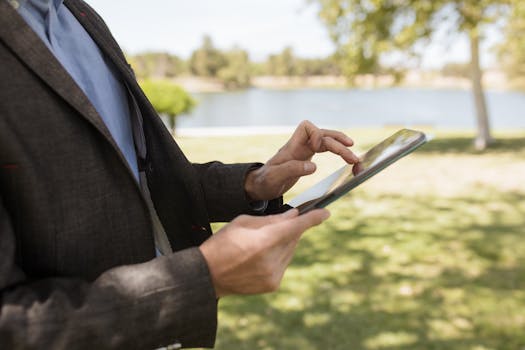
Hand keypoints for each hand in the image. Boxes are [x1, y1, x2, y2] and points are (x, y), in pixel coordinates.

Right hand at [199, 208, 329, 297]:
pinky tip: (259, 257)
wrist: (208, 274)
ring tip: (261, 244)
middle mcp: (272, 260)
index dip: (313, 219)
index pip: (296, 227)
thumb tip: (293, 216)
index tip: (326, 213)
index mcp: (264, 241)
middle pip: (293, 238)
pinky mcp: (272, 284)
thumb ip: (272, 220)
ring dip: (283, 244)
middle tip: (278, 226)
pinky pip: (283, 264)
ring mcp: (274, 274)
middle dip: (290, 229)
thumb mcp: (243, 222)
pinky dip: (277, 257)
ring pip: (289, 251)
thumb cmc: (222, 243)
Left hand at [245, 120, 358, 200]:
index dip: (316, 134)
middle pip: (323, 136)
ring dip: (342, 148)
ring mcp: (304, 151)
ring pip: (327, 142)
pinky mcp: (307, 158)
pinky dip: (338, 153)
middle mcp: (299, 146)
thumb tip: (313, 166)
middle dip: (339, 145)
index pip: (306, 127)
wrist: (259, 186)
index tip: (318, 148)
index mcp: (291, 147)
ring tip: (356, 160)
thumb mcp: (275, 178)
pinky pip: (326, 149)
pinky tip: (347, 160)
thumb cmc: (264, 181)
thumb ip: (292, 170)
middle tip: (354, 159)